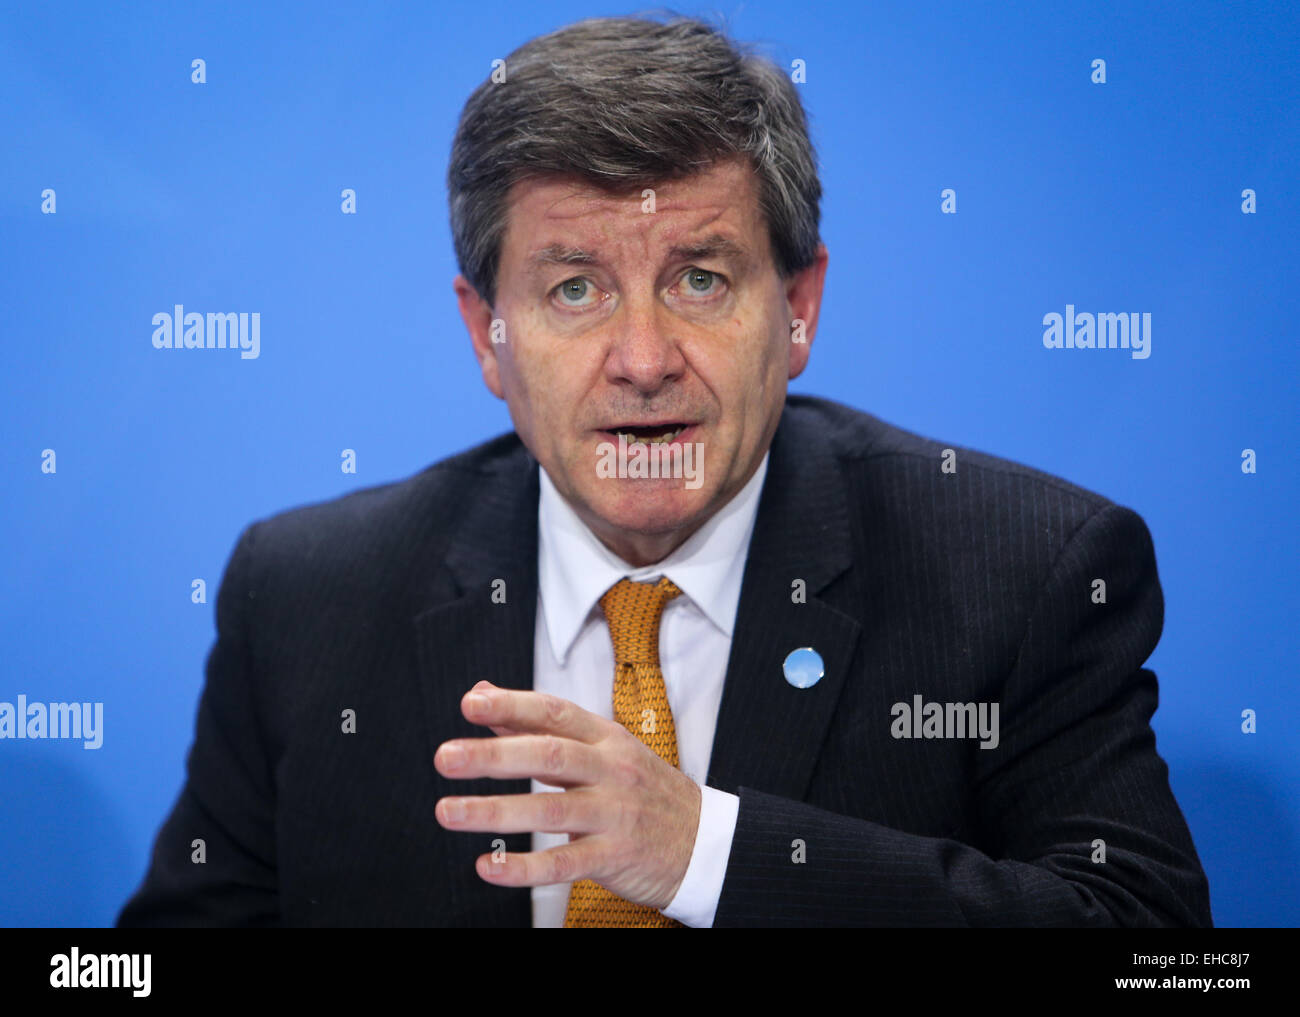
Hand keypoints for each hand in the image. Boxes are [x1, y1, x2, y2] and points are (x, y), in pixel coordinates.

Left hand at [433, 680, 701, 909]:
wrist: (705, 842)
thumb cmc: (644, 791)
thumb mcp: (604, 748)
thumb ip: (541, 724)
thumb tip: (484, 694)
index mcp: (606, 739)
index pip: (556, 713)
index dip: (513, 706)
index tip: (470, 703)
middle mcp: (612, 771)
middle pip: (550, 756)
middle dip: (493, 755)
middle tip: (446, 758)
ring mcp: (615, 815)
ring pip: (551, 810)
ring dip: (495, 812)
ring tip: (449, 812)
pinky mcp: (616, 857)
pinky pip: (564, 863)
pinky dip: (523, 868)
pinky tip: (488, 867)